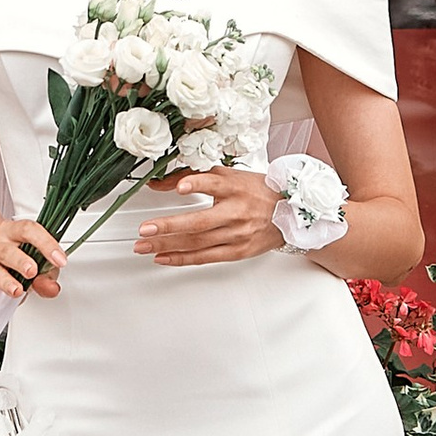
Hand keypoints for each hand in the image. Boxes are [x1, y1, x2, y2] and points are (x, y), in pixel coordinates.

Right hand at [0, 206, 64, 310]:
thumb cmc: (15, 250)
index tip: (59, 259)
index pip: (29, 231)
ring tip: (17, 290)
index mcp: (13, 232)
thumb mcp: (35, 255)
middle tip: (33, 271)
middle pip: (8, 251)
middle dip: (21, 262)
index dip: (46, 244)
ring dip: (6, 282)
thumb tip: (52, 288)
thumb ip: (47, 273)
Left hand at [136, 168, 280, 268]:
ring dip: (167, 245)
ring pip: (197, 242)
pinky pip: (205, 257)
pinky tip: (163, 257)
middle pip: (200, 222)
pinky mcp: (237, 252)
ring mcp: (237, 234)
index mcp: (235, 188)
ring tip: (144, 245)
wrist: (291, 214)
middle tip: (145, 230)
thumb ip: (195, 177)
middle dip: (169, 226)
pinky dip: (182, 258)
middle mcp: (236, 212)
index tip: (180, 187)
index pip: (215, 184)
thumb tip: (161, 181)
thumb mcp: (229, 177)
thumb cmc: (258, 192)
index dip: (197, 184)